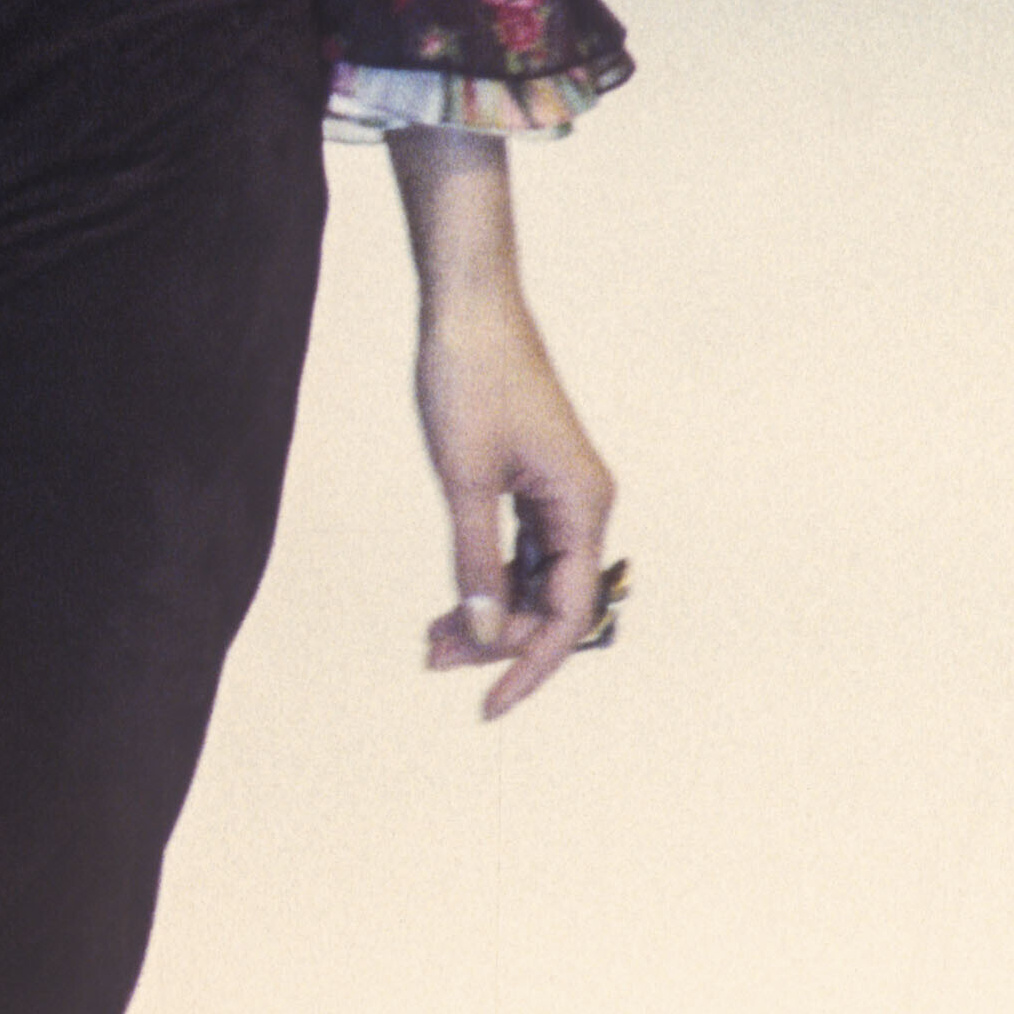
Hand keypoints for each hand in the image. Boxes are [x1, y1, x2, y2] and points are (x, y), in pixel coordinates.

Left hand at [391, 135, 616, 720]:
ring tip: (430, 642)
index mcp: (583, 504)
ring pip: (535, 579)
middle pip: (553, 602)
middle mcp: (583, 504)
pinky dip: (488, 578)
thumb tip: (485, 635)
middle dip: (500, 640)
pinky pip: (522, 552)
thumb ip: (475, 560)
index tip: (491, 706)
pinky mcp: (535, 483)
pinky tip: (452, 603)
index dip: (531, 665)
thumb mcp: (464, 478)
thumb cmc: (469, 380)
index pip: (570, 613)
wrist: (467, 307)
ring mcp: (560, 495)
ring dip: (490, 613)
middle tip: (433, 662)